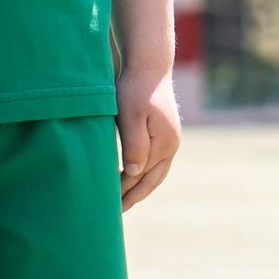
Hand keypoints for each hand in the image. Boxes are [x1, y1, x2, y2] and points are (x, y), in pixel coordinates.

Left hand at [116, 70, 181, 211]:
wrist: (150, 66)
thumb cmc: (136, 89)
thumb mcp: (131, 116)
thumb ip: (134, 145)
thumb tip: (133, 174)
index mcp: (164, 144)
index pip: (140, 177)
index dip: (123, 192)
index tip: (107, 204)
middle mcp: (171, 146)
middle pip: (152, 181)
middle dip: (134, 197)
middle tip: (115, 213)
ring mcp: (170, 141)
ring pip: (155, 173)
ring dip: (139, 188)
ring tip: (122, 200)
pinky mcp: (165, 135)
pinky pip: (155, 163)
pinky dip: (143, 174)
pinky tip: (130, 177)